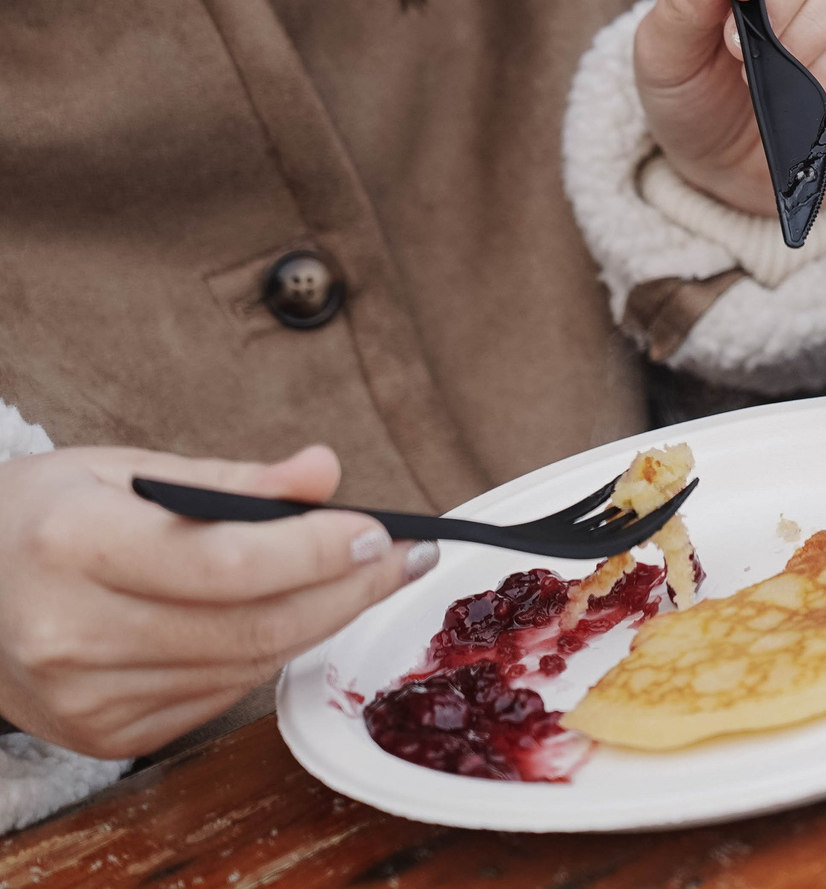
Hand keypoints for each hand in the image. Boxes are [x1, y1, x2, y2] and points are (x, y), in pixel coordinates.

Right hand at [0, 445, 429, 758]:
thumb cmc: (45, 516)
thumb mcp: (124, 468)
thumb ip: (231, 479)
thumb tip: (323, 472)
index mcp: (72, 545)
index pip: (227, 563)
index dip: (318, 551)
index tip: (380, 530)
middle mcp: (71, 632)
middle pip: (250, 627)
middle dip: (348, 591)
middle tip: (404, 558)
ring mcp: (83, 695)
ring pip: (244, 668)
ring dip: (321, 624)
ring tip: (363, 580)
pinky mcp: (99, 734)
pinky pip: (217, 697)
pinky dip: (267, 655)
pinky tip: (290, 618)